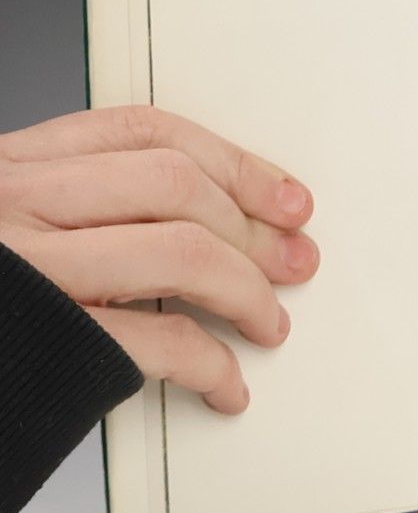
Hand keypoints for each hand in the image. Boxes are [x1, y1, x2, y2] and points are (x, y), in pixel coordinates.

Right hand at [0, 106, 317, 413]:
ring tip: (267, 322)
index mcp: (8, 168)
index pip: (146, 132)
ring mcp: (24, 273)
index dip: (232, 161)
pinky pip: (151, 341)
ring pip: (178, 251)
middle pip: (177, 187)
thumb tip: (191, 217)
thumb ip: (65, 206)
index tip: (282, 194)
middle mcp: (14, 205)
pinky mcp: (39, 342)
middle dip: (254, 227)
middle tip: (294, 259)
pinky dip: (206, 362)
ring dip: (245, 290)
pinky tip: (221, 381)